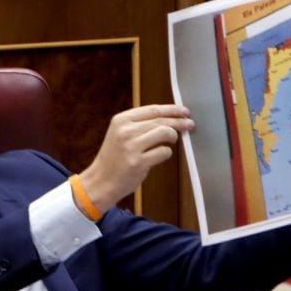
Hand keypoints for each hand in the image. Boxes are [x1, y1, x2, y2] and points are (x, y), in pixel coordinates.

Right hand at [78, 104, 194, 213]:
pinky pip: (164, 152)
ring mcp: (131, 146)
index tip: (184, 111)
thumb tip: (169, 117)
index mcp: (121, 120)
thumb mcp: (120, 134)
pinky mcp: (138, 162)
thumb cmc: (114, 158)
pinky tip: (159, 156)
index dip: (171, 109)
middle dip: (179, 122)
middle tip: (190, 124)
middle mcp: (125, 131)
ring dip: (173, 137)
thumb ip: (140, 124)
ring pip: (165, 133)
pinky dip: (166, 153)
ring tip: (172, 141)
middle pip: (161, 120)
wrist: (100, 181)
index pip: (153, 109)